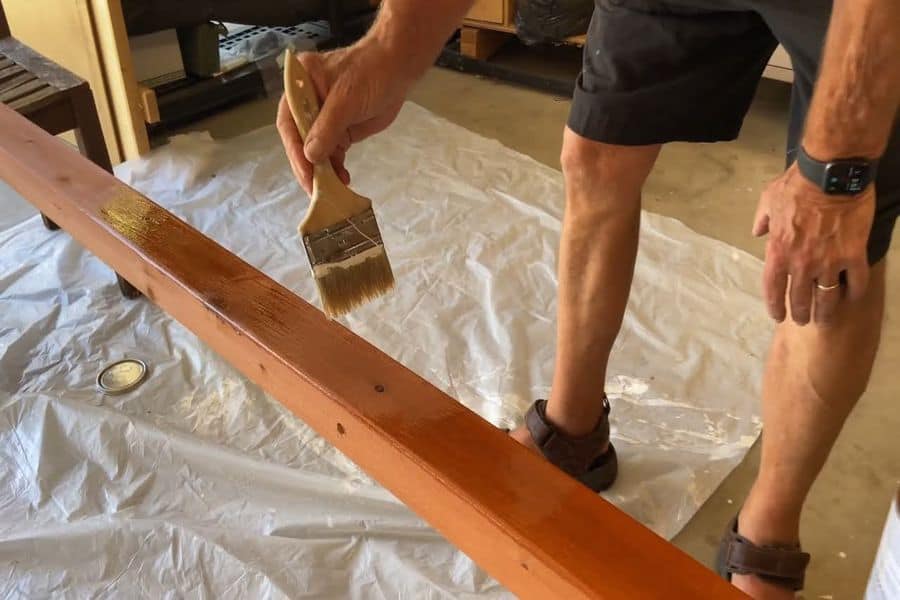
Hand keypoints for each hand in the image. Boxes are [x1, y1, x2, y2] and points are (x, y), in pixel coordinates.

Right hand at [276, 42, 408, 193]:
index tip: (305, 172)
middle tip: (315, 190)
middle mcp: (306, 104)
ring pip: (316, 151)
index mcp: (299, 87)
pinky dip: (336, 168)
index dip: (294, 150)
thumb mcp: (346, 99)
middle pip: (300, 141)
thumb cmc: (371, 73)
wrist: (398, 68)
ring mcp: (323, 119)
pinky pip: (333, 153)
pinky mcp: (340, 130)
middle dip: (308, 166)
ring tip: (331, 190)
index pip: (289, 123)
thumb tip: (311, 156)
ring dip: (322, 171)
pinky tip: (342, 181)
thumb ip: (327, 128)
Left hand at [753, 162, 874, 324]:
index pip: (772, 288)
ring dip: (824, 312)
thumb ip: (762, 220)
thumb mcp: (768, 200)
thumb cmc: (796, 185)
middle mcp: (801, 262)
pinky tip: (853, 297)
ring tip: (824, 319)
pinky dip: (855, 293)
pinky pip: (856, 282)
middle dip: (799, 313)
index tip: (777, 316)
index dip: (774, 306)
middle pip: (799, 298)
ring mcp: (828, 261)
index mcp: (778, 251)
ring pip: (826, 297)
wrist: (830, 175)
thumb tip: (758, 232)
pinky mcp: (853, 255)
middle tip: (802, 320)